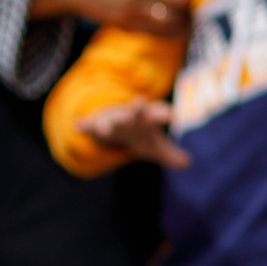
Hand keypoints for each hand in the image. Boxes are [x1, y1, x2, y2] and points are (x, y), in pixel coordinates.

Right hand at [75, 98, 191, 168]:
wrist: (112, 123)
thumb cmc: (138, 134)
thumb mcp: (153, 145)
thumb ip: (169, 154)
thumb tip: (188, 164)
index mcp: (148, 118)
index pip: (158, 113)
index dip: (164, 113)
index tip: (173, 114)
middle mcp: (131, 116)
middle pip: (136, 111)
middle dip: (138, 108)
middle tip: (140, 101)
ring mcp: (113, 119)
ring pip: (111, 119)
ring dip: (108, 123)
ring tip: (104, 129)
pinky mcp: (96, 124)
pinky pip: (89, 124)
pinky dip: (84, 124)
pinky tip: (78, 125)